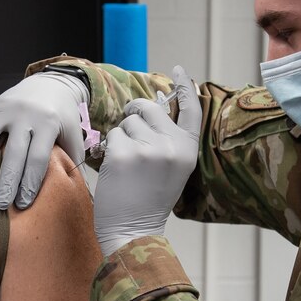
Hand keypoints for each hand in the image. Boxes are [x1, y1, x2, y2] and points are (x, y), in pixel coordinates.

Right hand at [0, 72, 87, 209]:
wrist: (50, 84)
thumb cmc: (62, 117)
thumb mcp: (74, 135)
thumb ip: (74, 162)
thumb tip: (80, 196)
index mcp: (48, 122)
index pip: (37, 157)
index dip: (30, 182)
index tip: (24, 203)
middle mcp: (24, 114)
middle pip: (12, 151)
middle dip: (6, 181)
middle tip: (1, 204)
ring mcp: (4, 108)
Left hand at [93, 66, 200, 256]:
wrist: (133, 230)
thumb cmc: (148, 200)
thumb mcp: (171, 168)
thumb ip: (167, 140)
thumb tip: (150, 109)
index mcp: (188, 150)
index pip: (191, 110)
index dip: (184, 87)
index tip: (177, 70)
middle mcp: (173, 146)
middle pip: (149, 108)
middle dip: (134, 113)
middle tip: (129, 131)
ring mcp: (150, 149)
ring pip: (127, 123)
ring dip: (121, 138)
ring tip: (127, 165)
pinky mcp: (125, 154)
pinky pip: (112, 136)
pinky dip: (109, 150)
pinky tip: (117, 171)